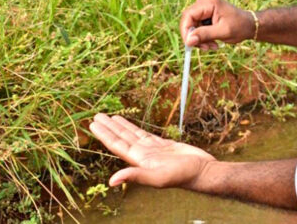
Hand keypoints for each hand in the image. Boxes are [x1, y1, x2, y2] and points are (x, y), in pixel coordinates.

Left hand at [89, 113, 215, 188]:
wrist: (202, 171)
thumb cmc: (183, 175)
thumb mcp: (158, 177)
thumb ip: (136, 176)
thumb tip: (111, 181)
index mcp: (139, 161)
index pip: (117, 145)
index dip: (105, 135)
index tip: (93, 124)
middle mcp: (143, 155)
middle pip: (122, 138)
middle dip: (108, 128)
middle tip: (96, 116)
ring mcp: (152, 149)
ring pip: (132, 134)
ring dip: (120, 126)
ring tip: (108, 116)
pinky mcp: (163, 144)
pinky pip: (144, 133)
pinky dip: (135, 127)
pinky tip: (128, 123)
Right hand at [180, 0, 255, 50]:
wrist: (250, 25)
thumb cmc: (240, 26)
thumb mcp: (223, 32)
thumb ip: (205, 35)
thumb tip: (188, 41)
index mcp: (208, 3)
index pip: (188, 15)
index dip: (186, 30)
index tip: (190, 44)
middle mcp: (203, 2)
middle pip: (189, 21)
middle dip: (195, 37)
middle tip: (205, 48)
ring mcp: (204, 8)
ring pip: (193, 26)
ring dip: (201, 39)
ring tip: (213, 46)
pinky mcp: (205, 15)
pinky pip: (198, 27)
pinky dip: (204, 37)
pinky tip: (213, 42)